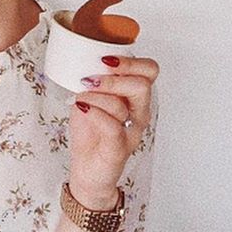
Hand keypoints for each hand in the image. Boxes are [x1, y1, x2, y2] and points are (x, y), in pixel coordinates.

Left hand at [67, 54, 158, 210]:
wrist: (87, 173)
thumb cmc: (91, 135)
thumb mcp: (90, 99)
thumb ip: (92, 82)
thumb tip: (82, 61)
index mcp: (135, 98)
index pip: (149, 71)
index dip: (131, 61)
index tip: (105, 59)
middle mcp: (138, 113)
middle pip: (143, 83)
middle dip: (114, 77)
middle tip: (92, 79)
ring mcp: (131, 132)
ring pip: (123, 104)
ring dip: (97, 95)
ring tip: (81, 97)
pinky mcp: (119, 149)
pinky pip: (112, 126)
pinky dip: (94, 113)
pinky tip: (81, 108)